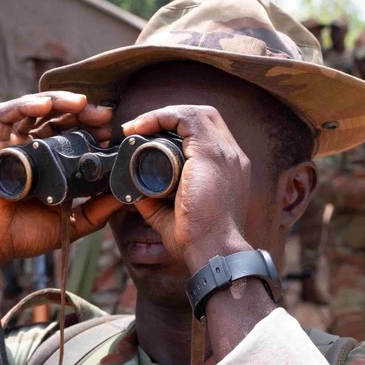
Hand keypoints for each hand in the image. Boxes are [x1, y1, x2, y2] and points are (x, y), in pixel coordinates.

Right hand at [0, 92, 121, 266]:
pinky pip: (4, 115)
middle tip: (102, 115)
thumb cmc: (27, 234)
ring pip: (33, 108)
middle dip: (80, 110)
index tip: (109, 131)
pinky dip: (23, 106)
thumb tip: (127, 195)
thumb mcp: (73, 221)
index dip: (90, 126)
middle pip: (54, 116)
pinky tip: (43, 106)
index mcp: (47, 160)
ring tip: (80, 103)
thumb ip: (98, 210)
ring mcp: (9, 144)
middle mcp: (28, 147)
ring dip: (57, 100)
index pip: (70, 132)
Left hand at [119, 105, 252, 271]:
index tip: (148, 138)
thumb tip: (133, 192)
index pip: (207, 133)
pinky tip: (142, 126)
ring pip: (195, 113)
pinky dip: (162, 117)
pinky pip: (186, 119)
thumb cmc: (198, 239)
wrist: (214, 250)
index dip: (177, 129)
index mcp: (228, 169)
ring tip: (138, 126)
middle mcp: (231, 156)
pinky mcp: (211, 154)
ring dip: (164, 115)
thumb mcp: (171, 215)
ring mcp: (224, 153)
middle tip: (142, 129)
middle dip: (171, 116)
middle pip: (204, 117)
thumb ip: (155, 202)